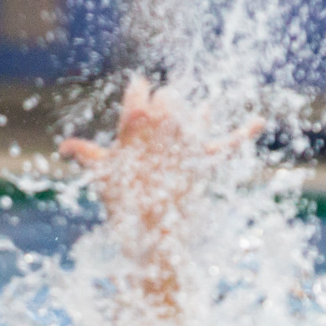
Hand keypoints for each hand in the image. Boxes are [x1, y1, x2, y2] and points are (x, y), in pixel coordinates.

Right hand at [59, 77, 263, 218]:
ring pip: (195, 111)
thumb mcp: (102, 176)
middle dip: (166, 102)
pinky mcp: (206, 160)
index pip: (139, 91)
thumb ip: (87, 154)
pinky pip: (228, 143)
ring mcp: (185, 142)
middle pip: (169, 97)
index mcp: (133, 125)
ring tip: (196, 112)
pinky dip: (245, 131)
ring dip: (195, 113)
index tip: (139, 93)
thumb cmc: (122, 204)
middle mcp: (161, 127)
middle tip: (162, 114)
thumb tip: (66, 147)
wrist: (151, 233)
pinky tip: (259, 121)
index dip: (139, 92)